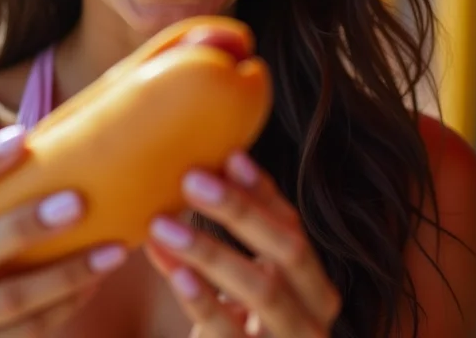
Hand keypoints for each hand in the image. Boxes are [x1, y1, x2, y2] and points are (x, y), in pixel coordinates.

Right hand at [0, 125, 127, 336]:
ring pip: (7, 299)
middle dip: (26, 225)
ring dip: (66, 273)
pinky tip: (98, 281)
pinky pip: (26, 333)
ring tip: (114, 250)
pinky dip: (67, 305)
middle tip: (78, 201)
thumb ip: (0, 193)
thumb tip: (60, 135)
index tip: (24, 136)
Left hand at [145, 152, 340, 336]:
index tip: (229, 155)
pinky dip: (203, 301)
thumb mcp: (245, 282)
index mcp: (314, 286)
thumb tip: (210, 164)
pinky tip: (176, 273)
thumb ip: (240, 236)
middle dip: (240, 211)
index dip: (262, 191)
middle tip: (191, 180)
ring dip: (210, 251)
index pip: (292, 226)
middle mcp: (314, 316)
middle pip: (288, 251)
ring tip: (161, 224)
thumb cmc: (238, 327)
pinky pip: (230, 333)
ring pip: (262, 290)